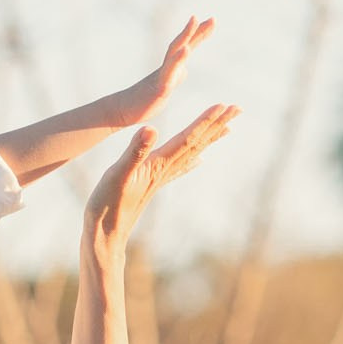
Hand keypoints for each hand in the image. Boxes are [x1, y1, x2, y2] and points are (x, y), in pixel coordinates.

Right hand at [83, 104, 241, 260]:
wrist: (104, 237)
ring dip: (208, 139)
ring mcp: (159, 179)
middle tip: (238, 109)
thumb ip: (135, 151)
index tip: (224, 106)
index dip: (205, 121)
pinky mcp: (151, 186)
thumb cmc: (107, 206)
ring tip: (226, 128)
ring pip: (191, 154)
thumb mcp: (117, 174)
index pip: (187, 138)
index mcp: (158, 165)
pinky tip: (199, 161)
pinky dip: (191, 161)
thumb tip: (151, 128)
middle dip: (216, 125)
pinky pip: (178, 169)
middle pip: (196, 144)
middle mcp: (164, 171)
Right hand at [101, 16, 215, 128]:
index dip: (199, 34)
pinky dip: (177, 61)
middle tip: (212, 19)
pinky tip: (185, 50)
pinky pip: (168, 74)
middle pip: (180, 44)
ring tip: (195, 22)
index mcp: (170, 68)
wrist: (124, 110)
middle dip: (195, 31)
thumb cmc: (144, 100)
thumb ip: (175, 76)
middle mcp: (165, 68)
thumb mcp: (164, 87)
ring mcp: (161, 77)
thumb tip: (184, 70)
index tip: (212, 20)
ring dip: (184, 37)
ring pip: (174, 54)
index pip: (186, 47)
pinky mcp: (158, 89)